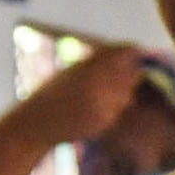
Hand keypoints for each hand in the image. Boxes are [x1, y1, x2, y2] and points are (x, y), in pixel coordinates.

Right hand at [22, 43, 152, 144]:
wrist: (40, 121)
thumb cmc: (55, 91)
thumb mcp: (76, 68)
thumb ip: (101, 60)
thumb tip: (131, 52)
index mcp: (93, 65)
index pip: (128, 53)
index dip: (132, 53)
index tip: (133, 55)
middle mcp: (102, 83)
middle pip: (134, 74)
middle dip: (129, 74)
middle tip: (112, 79)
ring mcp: (105, 104)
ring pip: (128, 95)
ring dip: (120, 94)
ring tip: (98, 95)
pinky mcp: (105, 121)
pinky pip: (117, 112)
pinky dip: (110, 110)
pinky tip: (91, 110)